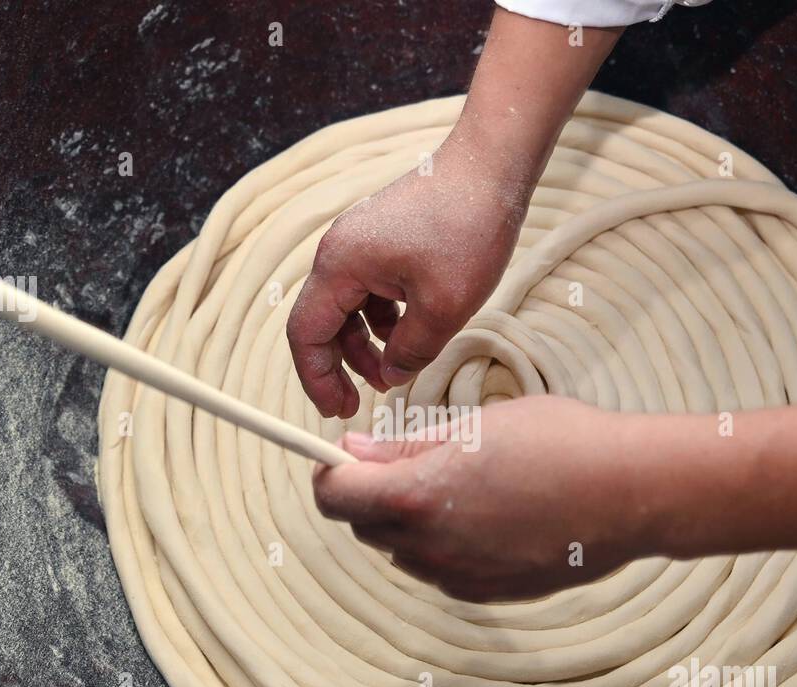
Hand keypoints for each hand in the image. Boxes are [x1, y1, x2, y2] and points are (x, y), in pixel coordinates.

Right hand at [286, 133, 526, 418]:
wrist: (490, 167)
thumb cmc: (468, 227)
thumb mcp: (444, 307)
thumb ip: (412, 351)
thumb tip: (392, 377)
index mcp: (340, 265)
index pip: (306, 335)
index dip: (317, 379)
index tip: (336, 410)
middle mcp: (339, 253)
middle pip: (322, 323)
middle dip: (340, 367)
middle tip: (359, 403)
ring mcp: (360, 245)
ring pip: (347, 310)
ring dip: (365, 347)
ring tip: (392, 374)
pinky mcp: (381, 242)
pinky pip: (368, 293)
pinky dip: (382, 322)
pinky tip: (409, 337)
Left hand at [313, 396, 645, 600]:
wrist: (630, 493)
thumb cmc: (559, 442)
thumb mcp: (474, 426)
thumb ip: (405, 446)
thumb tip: (353, 452)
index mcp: (417, 496)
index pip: (333, 496)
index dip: (330, 473)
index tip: (345, 456)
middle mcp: (429, 546)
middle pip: (363, 526)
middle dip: (371, 495)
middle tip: (409, 460)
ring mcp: (457, 576)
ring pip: (402, 550)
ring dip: (408, 521)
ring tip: (460, 485)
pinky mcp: (485, 593)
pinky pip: (441, 568)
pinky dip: (444, 543)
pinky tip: (487, 514)